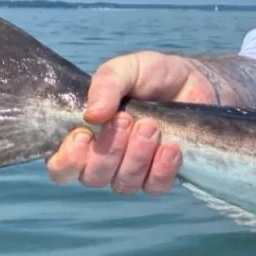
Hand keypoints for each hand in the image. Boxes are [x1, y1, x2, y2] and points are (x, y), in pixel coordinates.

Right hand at [45, 51, 216, 195]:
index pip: (61, 166)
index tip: (85, 135)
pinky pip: (154, 187)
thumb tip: (91, 115)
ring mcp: (132, 171)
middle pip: (93, 177)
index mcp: (85, 136)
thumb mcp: (127, 69)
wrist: (195, 81)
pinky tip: (171, 147)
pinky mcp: (161, 176)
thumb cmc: (152, 75)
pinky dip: (161, 168)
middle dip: (110, 149)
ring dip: (137, 155)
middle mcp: (104, 159)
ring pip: (124, 183)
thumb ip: (106, 84)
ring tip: (152, 126)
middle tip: (127, 119)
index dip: (69, 159)